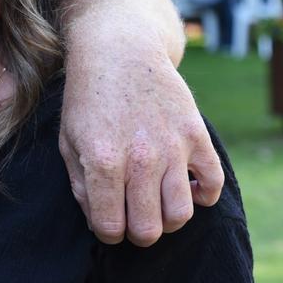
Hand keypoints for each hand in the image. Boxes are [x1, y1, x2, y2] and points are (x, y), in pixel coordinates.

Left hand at [59, 44, 223, 246]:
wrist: (119, 50)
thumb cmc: (87, 98)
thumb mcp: (69, 140)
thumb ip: (81, 186)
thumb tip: (101, 220)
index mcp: (102, 161)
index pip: (111, 227)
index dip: (107, 231)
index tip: (108, 219)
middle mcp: (140, 158)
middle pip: (149, 229)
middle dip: (138, 232)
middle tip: (132, 215)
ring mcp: (172, 147)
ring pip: (181, 215)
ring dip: (167, 219)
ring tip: (156, 202)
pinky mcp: (196, 134)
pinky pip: (213, 184)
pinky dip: (203, 195)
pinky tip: (185, 185)